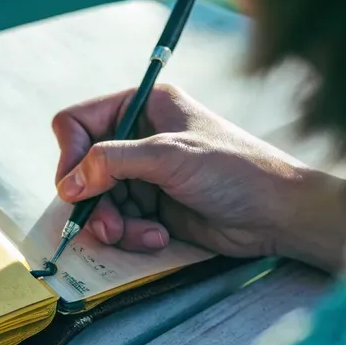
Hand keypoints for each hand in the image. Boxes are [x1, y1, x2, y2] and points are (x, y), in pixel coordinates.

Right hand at [53, 84, 345, 272]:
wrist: (276, 214)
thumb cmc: (235, 171)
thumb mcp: (168, 156)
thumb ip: (112, 162)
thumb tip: (69, 183)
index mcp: (143, 107)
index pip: (78, 122)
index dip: (70, 154)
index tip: (75, 187)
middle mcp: (138, 138)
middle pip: (83, 169)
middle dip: (94, 201)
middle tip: (109, 226)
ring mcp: (143, 174)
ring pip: (97, 200)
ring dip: (114, 223)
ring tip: (143, 235)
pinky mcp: (151, 206)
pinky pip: (118, 221)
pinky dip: (131, 234)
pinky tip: (158, 236)